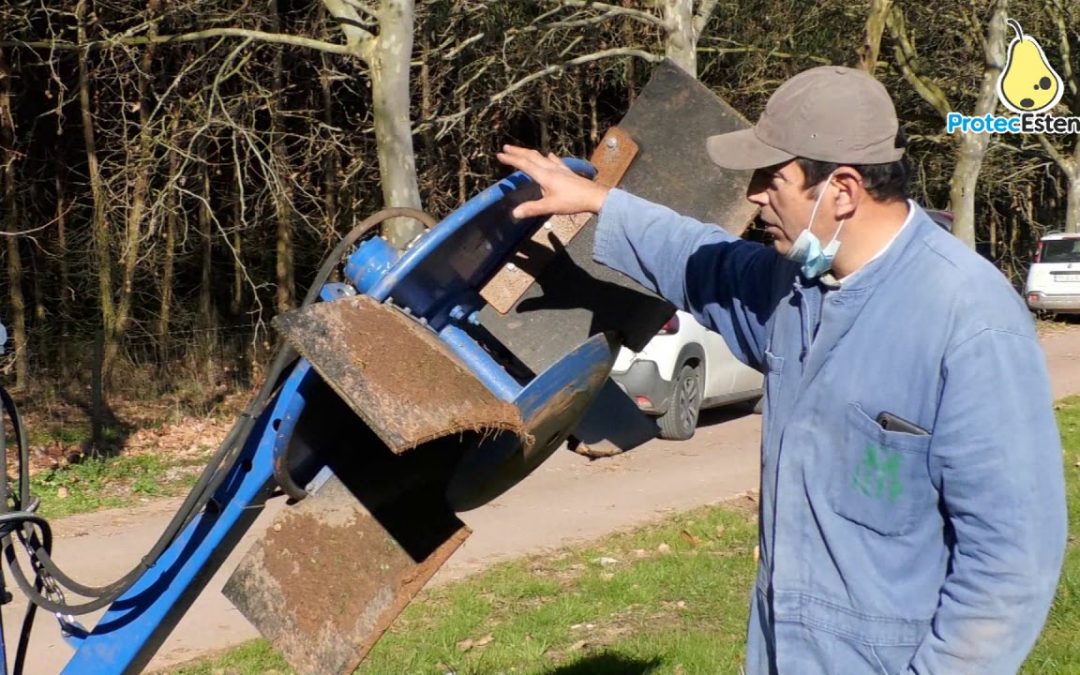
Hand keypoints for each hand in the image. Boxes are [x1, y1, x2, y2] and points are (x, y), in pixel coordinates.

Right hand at [496, 145, 610, 218]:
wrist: (594, 196)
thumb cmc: (572, 201)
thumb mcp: (550, 206)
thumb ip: (532, 209)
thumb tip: (514, 213)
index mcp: (544, 175)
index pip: (524, 165)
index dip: (511, 159)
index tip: (500, 155)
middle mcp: (550, 168)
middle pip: (532, 156)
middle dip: (518, 152)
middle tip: (506, 148)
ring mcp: (560, 168)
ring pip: (542, 157)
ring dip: (530, 153)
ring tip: (522, 151)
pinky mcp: (567, 171)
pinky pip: (555, 161)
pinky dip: (548, 157)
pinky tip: (550, 156)